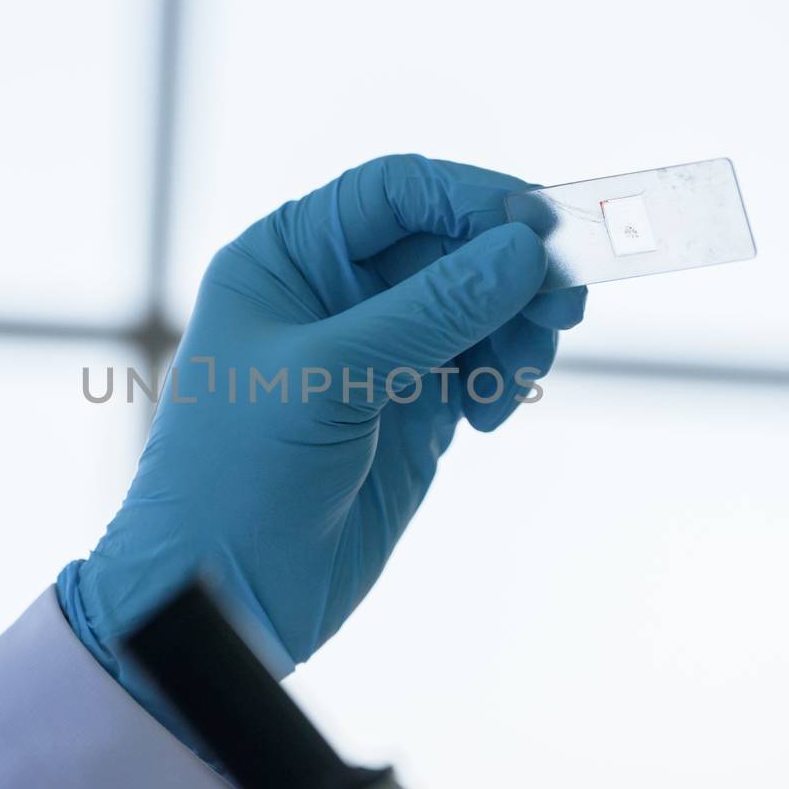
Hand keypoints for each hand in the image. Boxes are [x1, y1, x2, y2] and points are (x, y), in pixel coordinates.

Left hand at [57, 155, 587, 737]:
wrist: (225, 597)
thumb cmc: (237, 477)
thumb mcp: (327, 380)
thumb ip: (428, 311)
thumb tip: (524, 250)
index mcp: (289, 257)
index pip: (398, 192)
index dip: (475, 200)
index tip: (543, 232)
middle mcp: (335, 290)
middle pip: (454, 242)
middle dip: (513, 270)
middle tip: (563, 311)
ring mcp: (378, 349)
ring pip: (480, 301)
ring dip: (518, 327)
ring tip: (515, 379)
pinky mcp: (412, 406)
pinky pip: (482, 361)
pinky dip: (505, 375)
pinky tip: (489, 415)